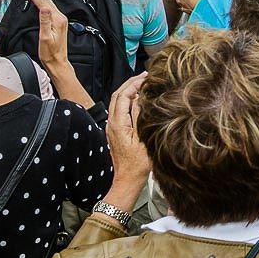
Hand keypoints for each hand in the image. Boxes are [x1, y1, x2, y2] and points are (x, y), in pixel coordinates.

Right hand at [17, 0, 69, 69]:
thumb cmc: (50, 53)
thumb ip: (44, 21)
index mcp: (57, 20)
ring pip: (48, 3)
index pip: (43, 2)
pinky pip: (49, 9)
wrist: (57, 62)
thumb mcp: (45, 38)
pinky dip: (41, 3)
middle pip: (46, 0)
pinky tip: (36, 3)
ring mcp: (60, 20)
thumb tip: (44, 7)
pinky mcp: (58, 23)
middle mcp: (60, 18)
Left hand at [105, 73, 151, 187]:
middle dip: (131, 83)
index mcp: (117, 124)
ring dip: (129, 91)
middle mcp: (112, 124)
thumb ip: (139, 116)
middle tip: (145, 77)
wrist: (128, 180)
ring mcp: (112, 128)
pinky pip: (120, 111)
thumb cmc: (138, 165)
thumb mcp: (143, 138)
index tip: (147, 77)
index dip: (134, 83)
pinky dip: (129, 101)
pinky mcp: (116, 133)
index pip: (123, 95)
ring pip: (118, 102)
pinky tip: (140, 102)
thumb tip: (141, 97)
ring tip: (144, 85)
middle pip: (117, 96)